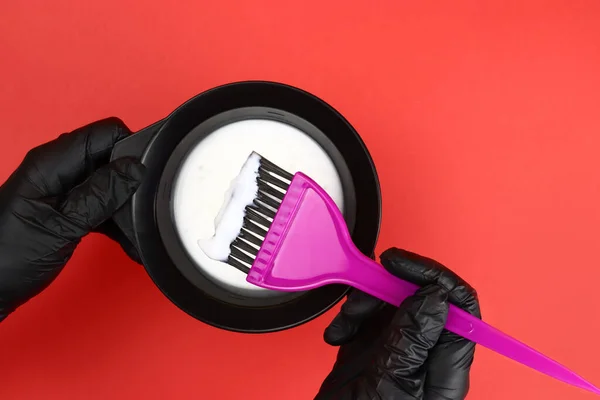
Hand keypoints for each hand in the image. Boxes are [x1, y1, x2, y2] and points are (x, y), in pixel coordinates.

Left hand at [0, 118, 144, 320]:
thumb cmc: (6, 258)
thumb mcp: (62, 226)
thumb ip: (100, 195)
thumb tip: (134, 169)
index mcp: (51, 163)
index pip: (104, 134)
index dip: (130, 149)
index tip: (146, 176)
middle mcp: (57, 170)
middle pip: (109, 157)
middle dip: (132, 181)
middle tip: (145, 208)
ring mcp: (61, 189)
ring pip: (108, 183)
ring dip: (126, 205)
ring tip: (137, 234)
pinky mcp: (66, 209)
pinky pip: (100, 203)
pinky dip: (115, 220)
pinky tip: (127, 241)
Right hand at [316, 248, 480, 399]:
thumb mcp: (388, 388)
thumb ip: (411, 341)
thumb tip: (435, 297)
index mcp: (442, 368)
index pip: (459, 308)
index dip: (433, 278)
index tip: (400, 265)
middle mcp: (423, 356)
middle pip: (421, 299)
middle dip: (389, 288)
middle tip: (366, 289)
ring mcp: (397, 353)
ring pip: (391, 303)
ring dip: (364, 303)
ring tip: (345, 323)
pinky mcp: (372, 352)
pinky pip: (366, 317)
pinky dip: (349, 318)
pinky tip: (338, 335)